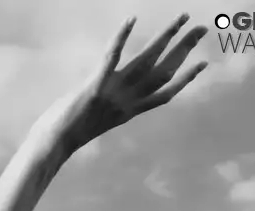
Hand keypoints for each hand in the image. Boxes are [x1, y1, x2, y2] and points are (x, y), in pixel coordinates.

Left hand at [38, 14, 207, 155]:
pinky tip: (131, 20)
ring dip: (166, 37)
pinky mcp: (94, 85)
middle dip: (184, 49)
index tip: (203, 63)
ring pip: (147, 60)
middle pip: (164, 71)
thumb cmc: (67, 136)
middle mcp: (127, 102)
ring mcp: (113, 92)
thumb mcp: (96, 122)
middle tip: (202, 28)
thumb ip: (109, 107)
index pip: (165, 93)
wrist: (51, 147)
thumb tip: (109, 97)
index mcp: (129, 112)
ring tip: (181, 18)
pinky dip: (121, 38)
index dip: (185, 78)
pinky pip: (111, 57)